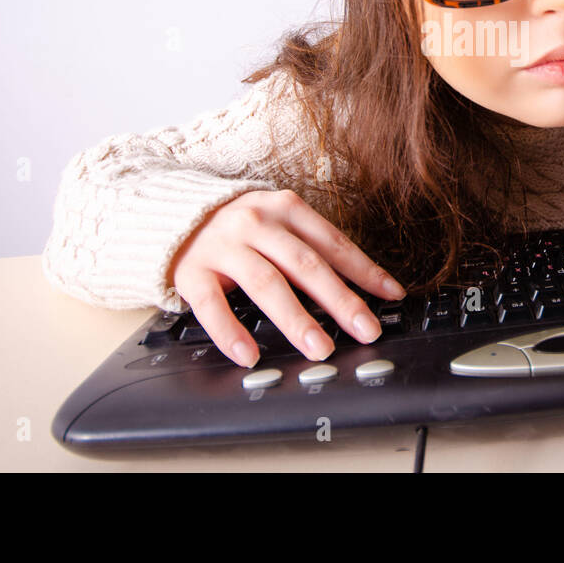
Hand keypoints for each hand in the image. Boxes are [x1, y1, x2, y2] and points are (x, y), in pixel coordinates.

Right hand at [167, 189, 407, 366]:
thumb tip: (359, 286)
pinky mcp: (192, 271)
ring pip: (266, 284)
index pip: (332, 243)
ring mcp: (224, 246)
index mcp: (285, 208)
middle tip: (364, 329)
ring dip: (296, 319)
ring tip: (319, 347)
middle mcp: (256, 223)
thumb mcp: (279, 221)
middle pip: (305, 265)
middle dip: (339, 300)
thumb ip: (312, 248)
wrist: (175, 213)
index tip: (389, 295)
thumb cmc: (240, 225)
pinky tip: (248, 354)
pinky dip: (230, 332)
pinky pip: (212, 305)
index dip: (364, 270)